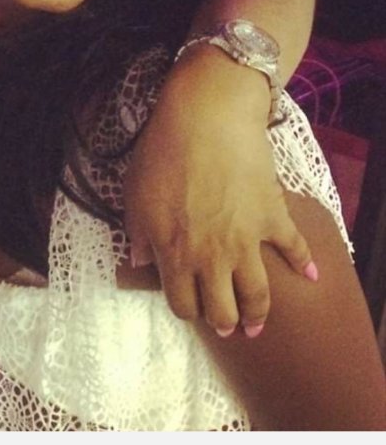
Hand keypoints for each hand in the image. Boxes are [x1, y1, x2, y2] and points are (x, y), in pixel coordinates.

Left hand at [123, 50, 316, 336]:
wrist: (207, 119)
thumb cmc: (164, 152)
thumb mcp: (136, 195)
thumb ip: (138, 233)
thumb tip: (139, 260)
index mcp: (175, 254)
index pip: (182, 304)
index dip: (187, 311)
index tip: (192, 309)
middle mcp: (212, 257)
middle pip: (222, 310)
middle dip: (224, 323)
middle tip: (228, 325)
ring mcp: (247, 240)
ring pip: (257, 294)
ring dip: (258, 314)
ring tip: (257, 324)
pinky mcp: (273, 216)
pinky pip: (293, 247)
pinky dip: (304, 263)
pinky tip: (309, 275)